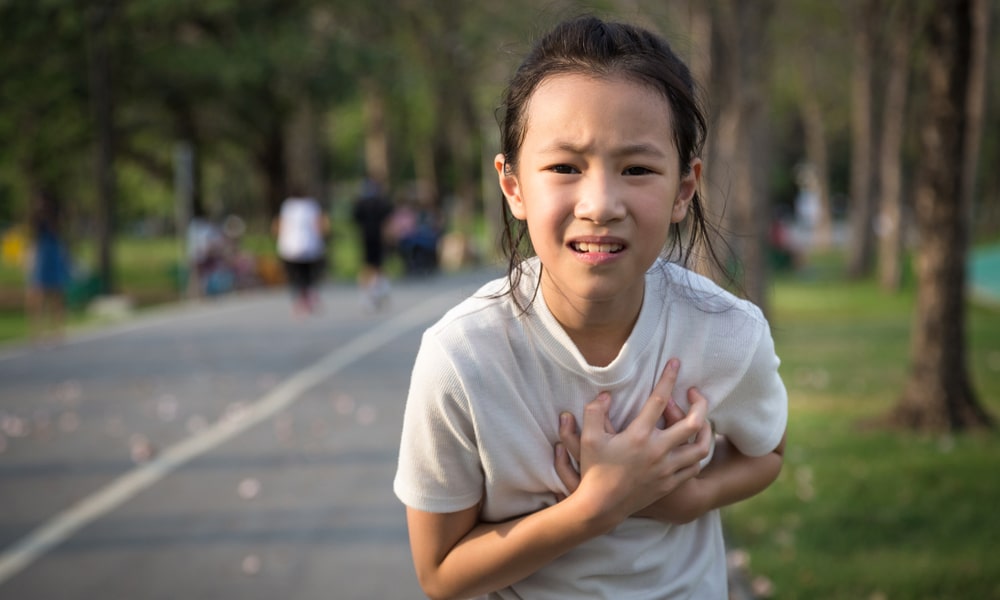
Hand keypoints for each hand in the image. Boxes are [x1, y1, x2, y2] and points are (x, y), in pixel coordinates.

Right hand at [552, 359, 711, 526]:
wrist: (601, 507)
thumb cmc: (593, 470)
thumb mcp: (588, 438)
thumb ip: (595, 412)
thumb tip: (606, 395)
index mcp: (638, 436)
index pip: (659, 400)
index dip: (668, 378)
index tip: (675, 363)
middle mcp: (657, 451)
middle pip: (693, 423)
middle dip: (700, 404)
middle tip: (696, 393)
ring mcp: (666, 470)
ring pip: (700, 448)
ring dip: (705, 430)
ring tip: (701, 420)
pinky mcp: (670, 484)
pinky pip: (693, 467)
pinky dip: (697, 454)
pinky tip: (693, 447)